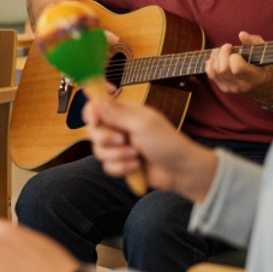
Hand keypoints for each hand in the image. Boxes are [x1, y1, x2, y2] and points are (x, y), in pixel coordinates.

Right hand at [81, 94, 218, 201]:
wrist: (182, 171)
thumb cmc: (168, 143)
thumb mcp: (142, 124)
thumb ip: (116, 113)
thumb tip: (96, 100)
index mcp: (124, 113)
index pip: (97, 106)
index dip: (91, 113)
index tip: (94, 121)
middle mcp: (119, 128)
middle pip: (92, 131)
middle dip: (105, 139)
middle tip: (122, 140)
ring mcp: (119, 146)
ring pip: (99, 151)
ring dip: (117, 156)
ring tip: (136, 156)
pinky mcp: (121, 163)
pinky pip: (107, 166)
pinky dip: (121, 168)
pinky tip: (136, 167)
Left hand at [205, 31, 272, 102]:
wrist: (266, 88)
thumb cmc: (266, 67)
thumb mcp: (266, 53)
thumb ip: (255, 42)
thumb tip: (242, 34)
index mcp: (255, 77)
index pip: (237, 68)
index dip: (234, 57)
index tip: (237, 51)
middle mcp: (242, 85)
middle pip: (222, 69)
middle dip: (222, 53)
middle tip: (228, 46)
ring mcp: (232, 88)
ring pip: (214, 71)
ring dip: (215, 56)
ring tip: (222, 50)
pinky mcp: (224, 88)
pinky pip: (211, 74)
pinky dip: (211, 63)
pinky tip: (217, 57)